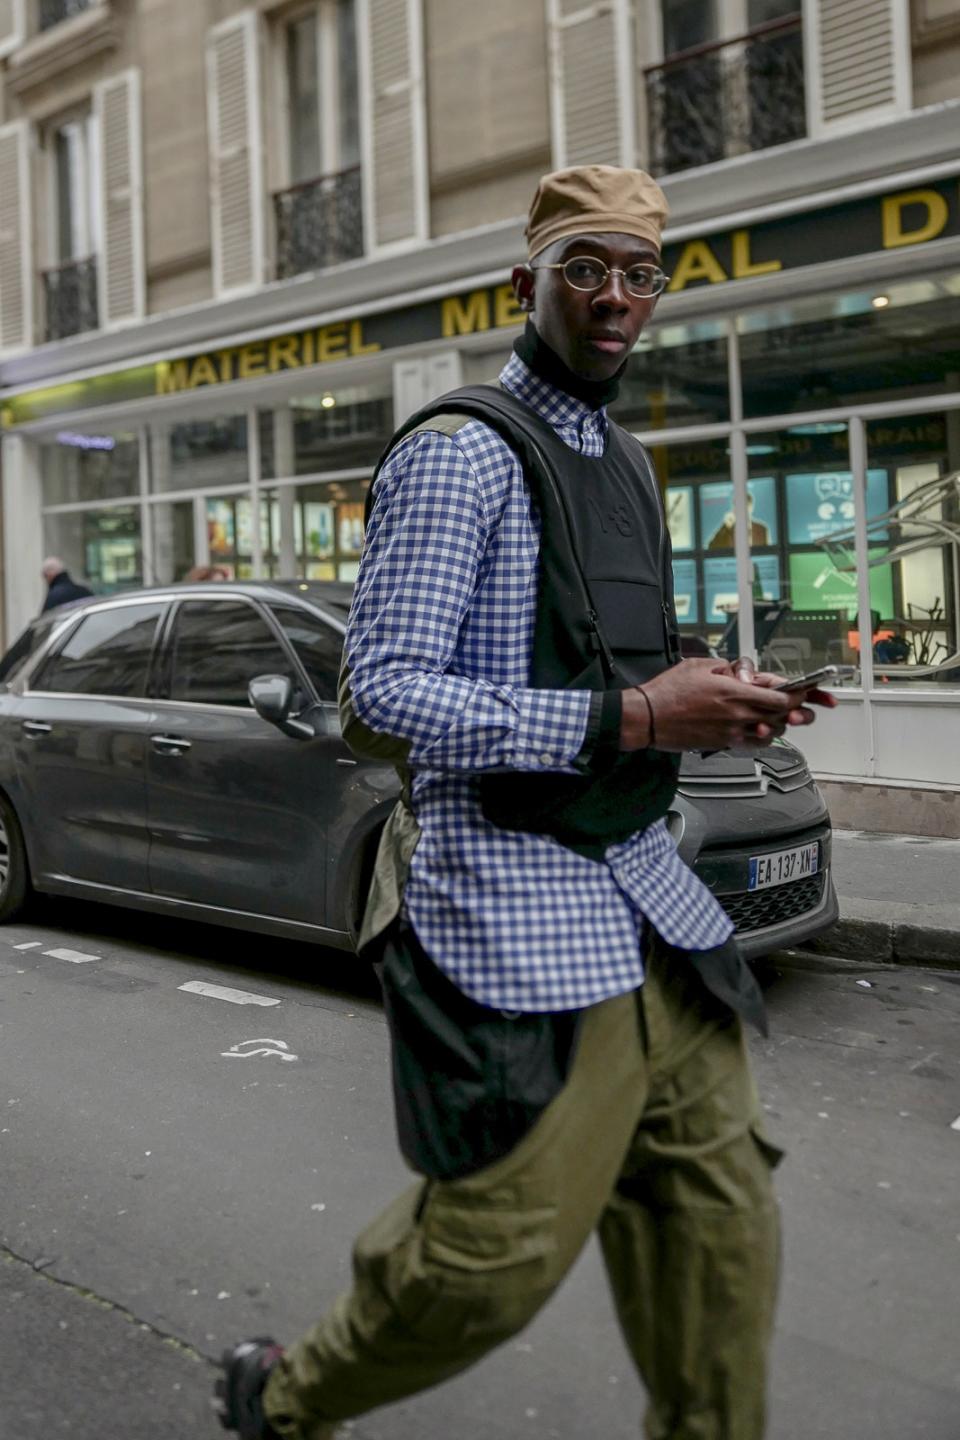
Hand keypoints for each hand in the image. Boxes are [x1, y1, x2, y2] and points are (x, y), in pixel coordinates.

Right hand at [620, 657, 830, 752]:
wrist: (648, 718)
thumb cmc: (668, 692)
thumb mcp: (700, 665)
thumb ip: (727, 668)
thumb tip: (741, 672)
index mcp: (735, 692)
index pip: (782, 697)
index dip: (801, 695)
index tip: (809, 692)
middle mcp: (738, 714)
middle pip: (782, 716)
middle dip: (797, 711)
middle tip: (805, 707)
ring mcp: (731, 732)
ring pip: (771, 732)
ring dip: (780, 723)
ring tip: (780, 716)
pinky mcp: (722, 744)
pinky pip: (754, 743)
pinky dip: (763, 736)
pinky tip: (761, 730)